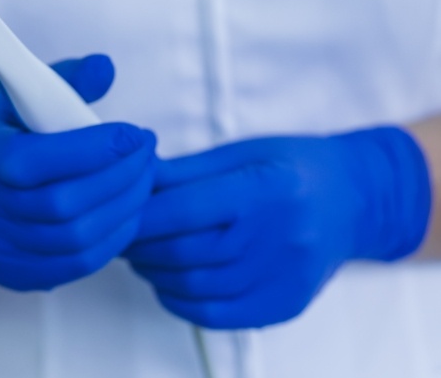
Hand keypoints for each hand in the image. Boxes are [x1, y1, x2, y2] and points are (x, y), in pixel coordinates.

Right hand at [0, 54, 156, 290]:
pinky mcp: (15, 273)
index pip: (37, 160)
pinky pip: (76, 265)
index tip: (135, 134)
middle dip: (120, 177)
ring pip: (76, 239)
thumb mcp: (18, 98)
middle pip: (63, 204)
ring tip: (145, 180)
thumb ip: (64, 80)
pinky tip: (128, 213)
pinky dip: (113, 239)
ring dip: (124, 209)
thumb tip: (106, 67)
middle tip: (148, 155)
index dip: (94, 149)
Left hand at [125, 127, 430, 327]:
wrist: (352, 200)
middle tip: (121, 235)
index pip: (183, 210)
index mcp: (264, 190)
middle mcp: (276, 238)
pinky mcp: (283, 304)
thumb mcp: (241, 153)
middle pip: (183, 252)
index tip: (117, 213)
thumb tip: (134, 180)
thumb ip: (186, 171)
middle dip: (139, 246)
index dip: (140, 216)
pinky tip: (169, 282)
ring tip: (142, 256)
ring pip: (194, 287)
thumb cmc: (293, 167)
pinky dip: (180, 301)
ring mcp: (282, 277)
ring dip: (154, 273)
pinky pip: (216, 315)